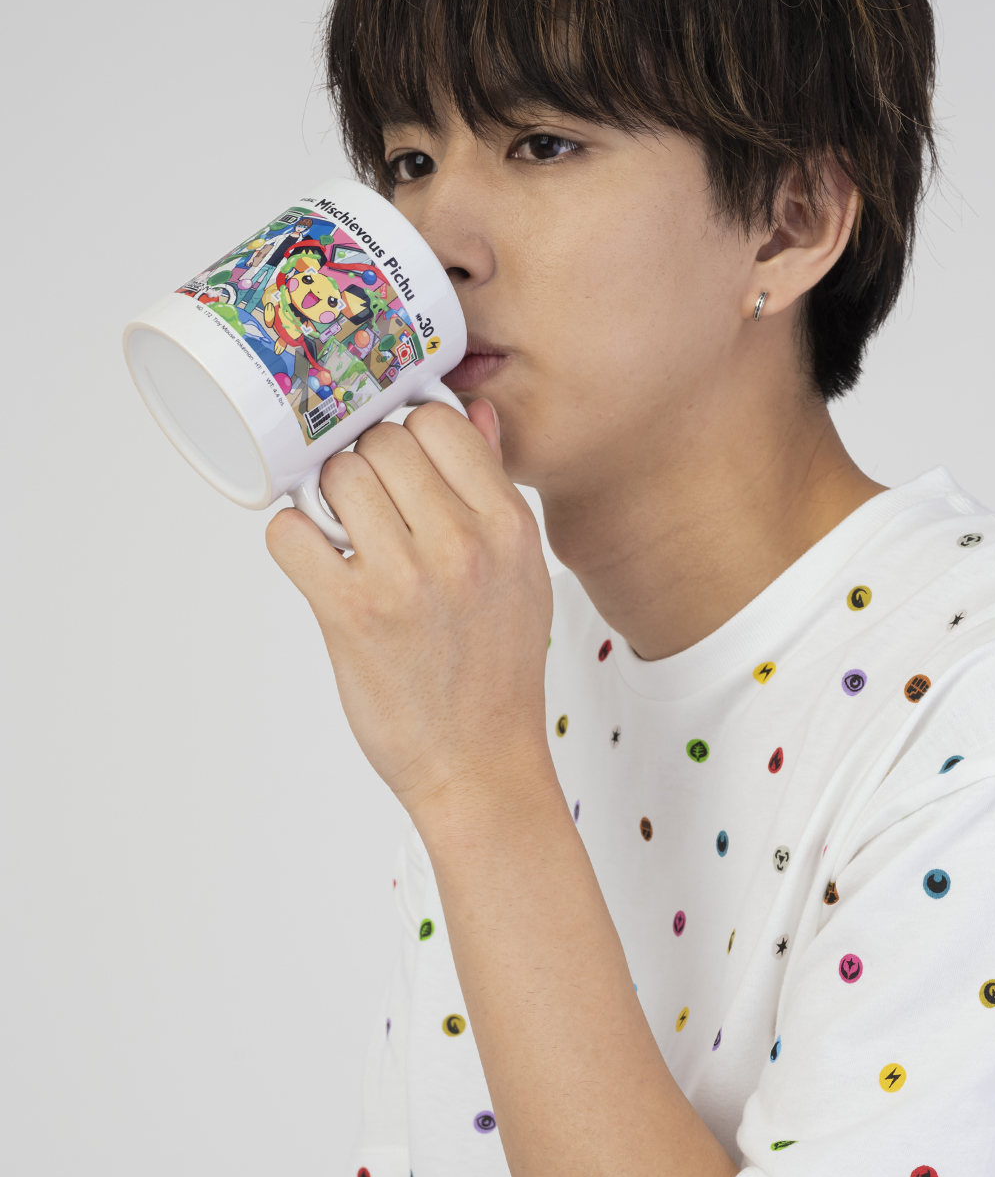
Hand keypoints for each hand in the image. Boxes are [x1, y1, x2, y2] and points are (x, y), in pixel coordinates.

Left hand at [265, 400, 555, 824]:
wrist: (480, 764)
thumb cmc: (497, 672)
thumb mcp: (522, 574)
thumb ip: (493, 490)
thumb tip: (468, 413)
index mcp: (508, 527)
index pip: (440, 422)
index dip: (411, 435)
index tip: (400, 465)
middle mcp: (461, 545)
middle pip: (383, 442)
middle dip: (367, 466)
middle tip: (368, 507)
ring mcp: (404, 578)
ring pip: (338, 475)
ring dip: (329, 499)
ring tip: (345, 537)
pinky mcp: (351, 613)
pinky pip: (291, 533)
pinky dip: (293, 540)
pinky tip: (316, 562)